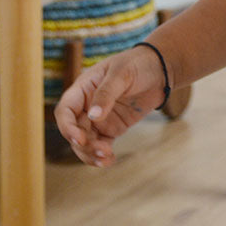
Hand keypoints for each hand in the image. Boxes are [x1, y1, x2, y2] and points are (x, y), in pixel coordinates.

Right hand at [53, 44, 167, 166]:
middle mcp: (86, 106)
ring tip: (106, 158)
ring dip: (91, 153)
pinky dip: (102, 155)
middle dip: (83, 145)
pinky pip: (101, 145)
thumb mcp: (121, 74)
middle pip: (74, 131)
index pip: (65, 111)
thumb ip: (106, 94)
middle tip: (100, 151)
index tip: (79, 139)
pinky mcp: (112, 128)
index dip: (67, 127)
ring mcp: (98, 119)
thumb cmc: (137, 64)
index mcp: (82, 89)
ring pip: (86, 142)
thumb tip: (93, 116)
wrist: (160, 70)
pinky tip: (109, 161)